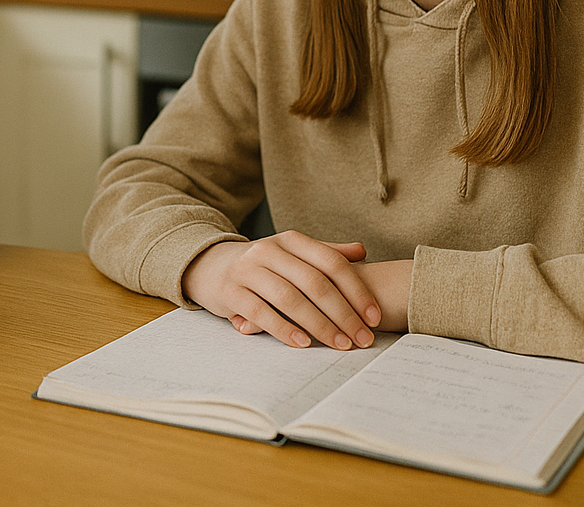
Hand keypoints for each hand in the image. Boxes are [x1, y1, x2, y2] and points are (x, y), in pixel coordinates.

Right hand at [181, 231, 381, 350]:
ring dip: (319, 325)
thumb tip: (361, 251)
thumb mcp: (292, 253)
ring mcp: (247, 270)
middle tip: (362, 338)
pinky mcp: (230, 292)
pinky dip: (283, 329)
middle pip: (314, 282)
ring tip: (339, 344)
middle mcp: (269, 250)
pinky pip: (261, 312)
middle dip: (343, 314)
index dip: (356, 291)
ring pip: (290, 298)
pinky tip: (302, 343)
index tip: (374, 317)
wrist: (209, 265)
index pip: (331, 263)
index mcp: (290, 240)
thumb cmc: (262, 266)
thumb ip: (325, 253)